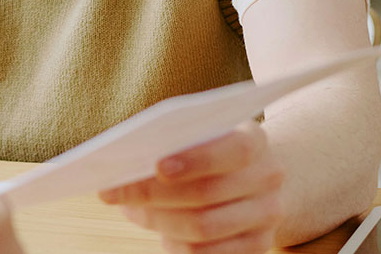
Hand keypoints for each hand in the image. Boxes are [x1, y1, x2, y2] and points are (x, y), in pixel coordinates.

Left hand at [98, 121, 285, 253]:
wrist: (254, 180)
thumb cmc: (210, 152)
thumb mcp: (201, 138)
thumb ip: (172, 144)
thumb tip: (123, 169)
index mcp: (255, 141)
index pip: (235, 150)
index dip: (198, 159)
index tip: (157, 165)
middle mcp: (268, 178)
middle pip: (207, 194)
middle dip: (152, 194)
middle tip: (111, 192)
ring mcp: (267, 216)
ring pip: (202, 228)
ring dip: (157, 220)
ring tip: (130, 210)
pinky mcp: (258, 246)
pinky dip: (175, 244)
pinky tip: (160, 232)